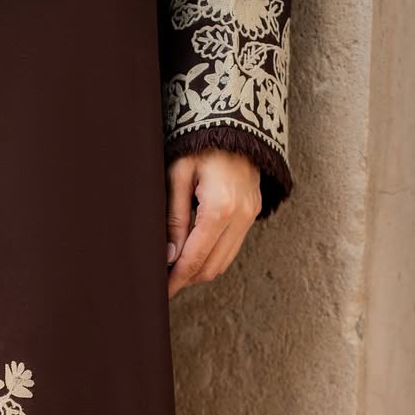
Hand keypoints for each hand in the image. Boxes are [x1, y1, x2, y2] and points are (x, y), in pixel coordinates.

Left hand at [166, 148, 261, 298]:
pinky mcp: (253, 212)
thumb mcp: (177, 176)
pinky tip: (194, 252)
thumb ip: (174, 219)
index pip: (195, 259)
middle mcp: (241, 216)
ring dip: (200, 270)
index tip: (160, 293)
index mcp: (220, 208)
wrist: (234, 121)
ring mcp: (250, 215)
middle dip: (187, 278)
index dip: (176, 280)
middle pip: (211, 267)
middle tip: (164, 281)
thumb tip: (169, 257)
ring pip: (224, 262)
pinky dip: (213, 256)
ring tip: (176, 268)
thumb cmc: (199, 143)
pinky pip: (232, 247)